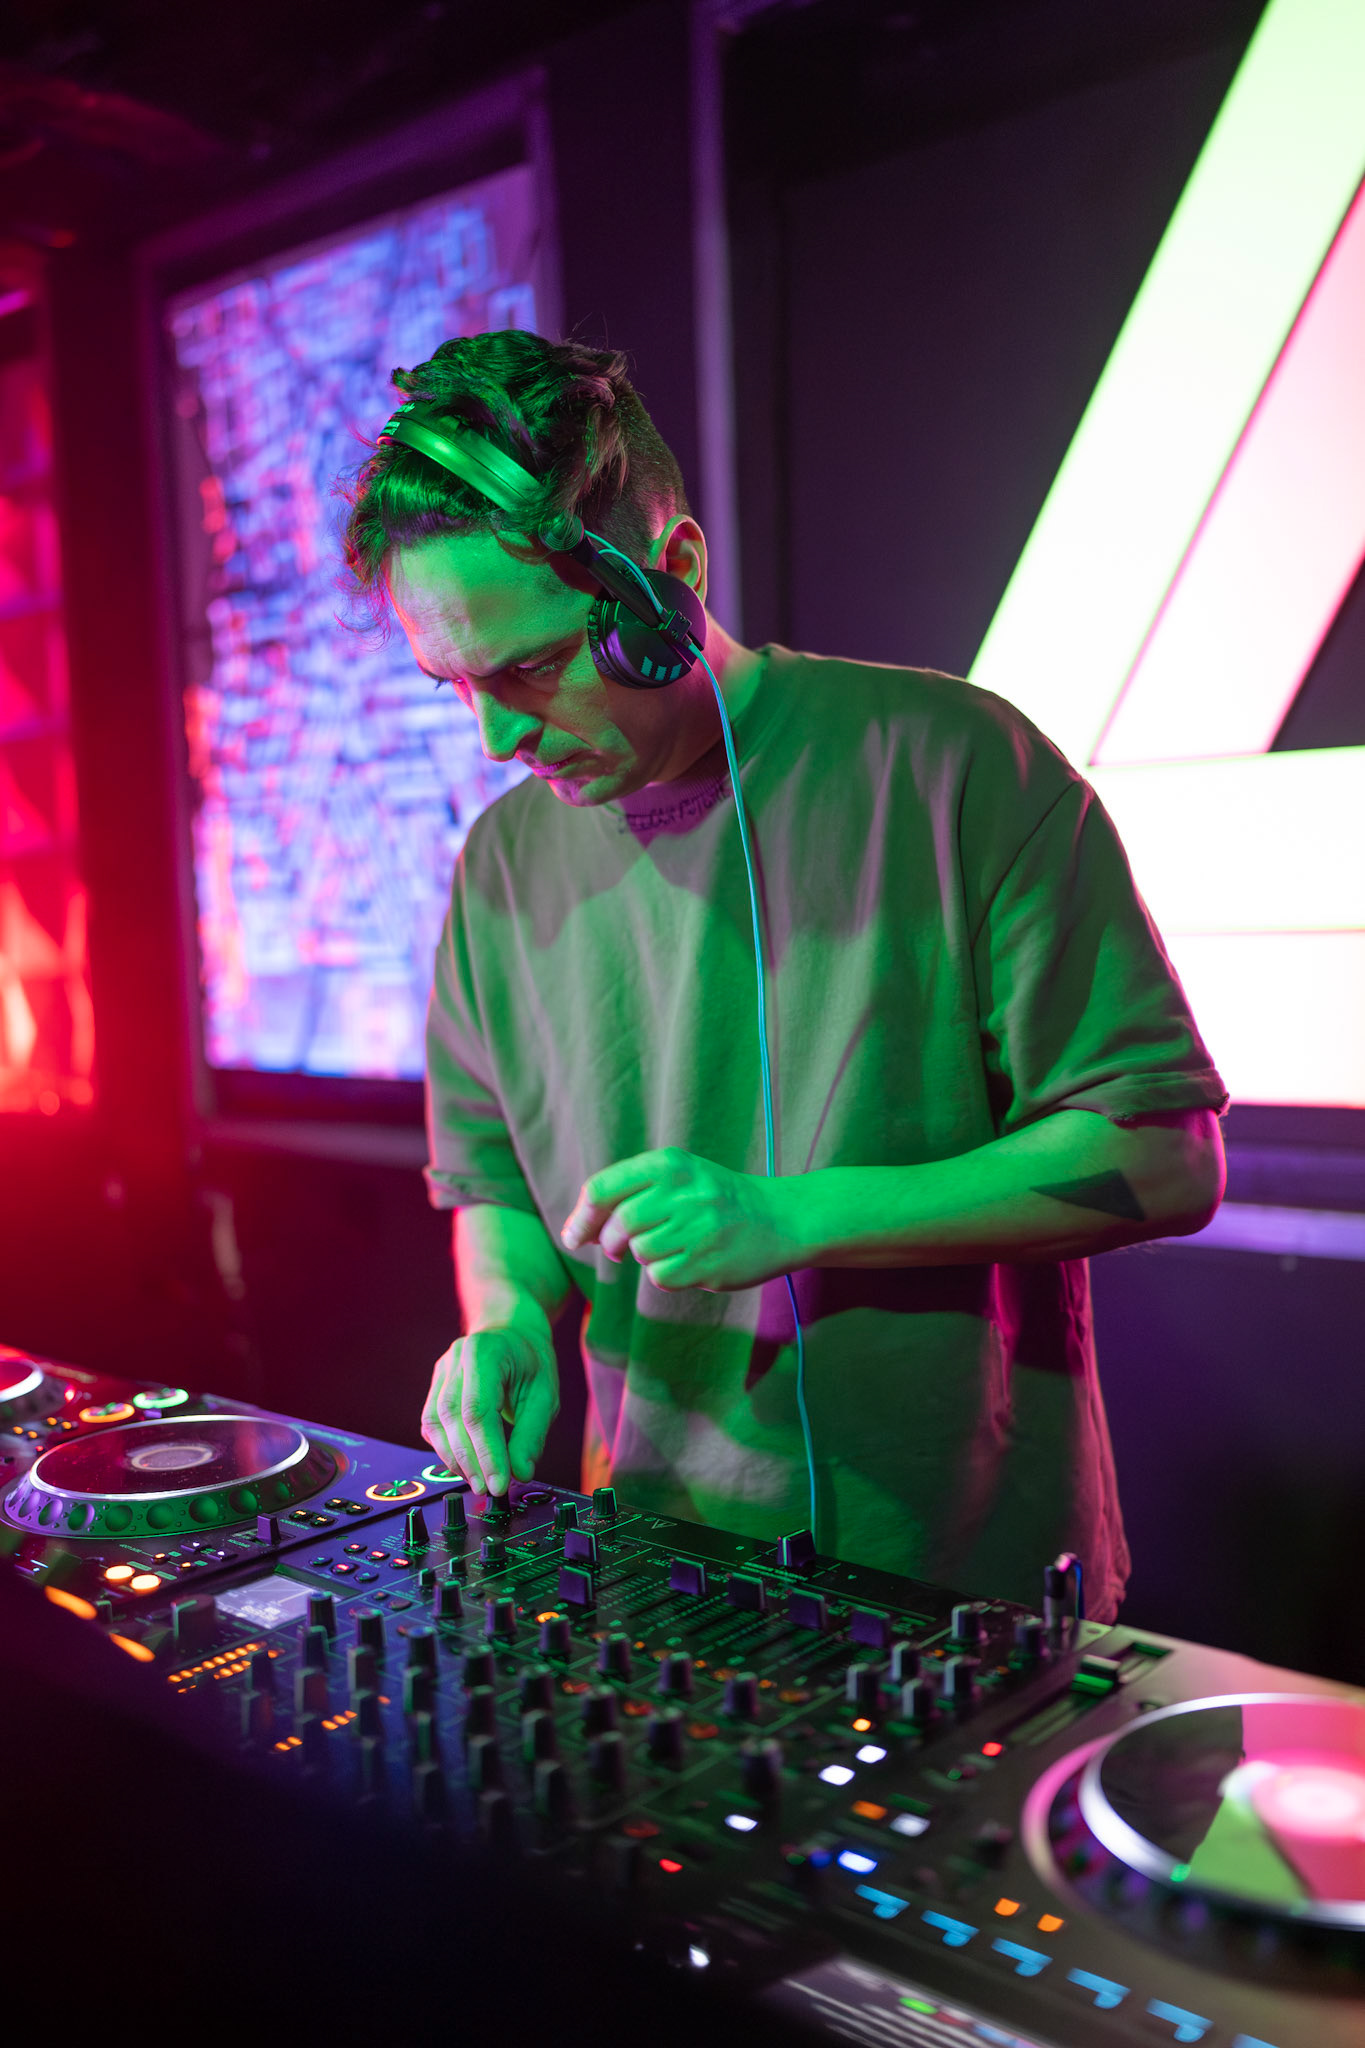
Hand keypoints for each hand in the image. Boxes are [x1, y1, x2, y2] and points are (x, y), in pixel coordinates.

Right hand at [421, 1326, 558, 1494]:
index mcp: (484, 1352)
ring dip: (454, 1459)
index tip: (499, 1483)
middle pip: (451, 1417)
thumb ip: (532, 1434)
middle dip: (469, 1460)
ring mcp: (441, 1372)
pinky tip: (465, 1465)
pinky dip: (446, 1449)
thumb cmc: (530, 1360)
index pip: (477, 1409)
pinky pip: (432, 1424)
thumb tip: (520, 1473)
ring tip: (477, 1482)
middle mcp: (455, 1360)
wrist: (511, 1331)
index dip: (486, 1451)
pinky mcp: (435, 1388)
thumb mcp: (545, 1393)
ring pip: (435, 1423)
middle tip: (488, 1489)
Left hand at [560, 1147, 808, 1290]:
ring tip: (669, 1246)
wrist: (781, 1220)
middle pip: (618, 1224)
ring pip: (639, 1252)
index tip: (573, 1235)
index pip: (602, 1188)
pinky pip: (661, 1276)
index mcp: (671, 1164)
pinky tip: (687, 1262)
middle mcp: (684, 1192)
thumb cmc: (716, 1200)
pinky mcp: (707, 1263)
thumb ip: (630, 1193)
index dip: (581, 1216)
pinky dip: (665, 1275)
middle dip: (608, 1241)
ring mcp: (698, 1228)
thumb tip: (577, 1228)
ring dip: (644, 1256)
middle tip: (614, 1248)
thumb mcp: (679, 1178)